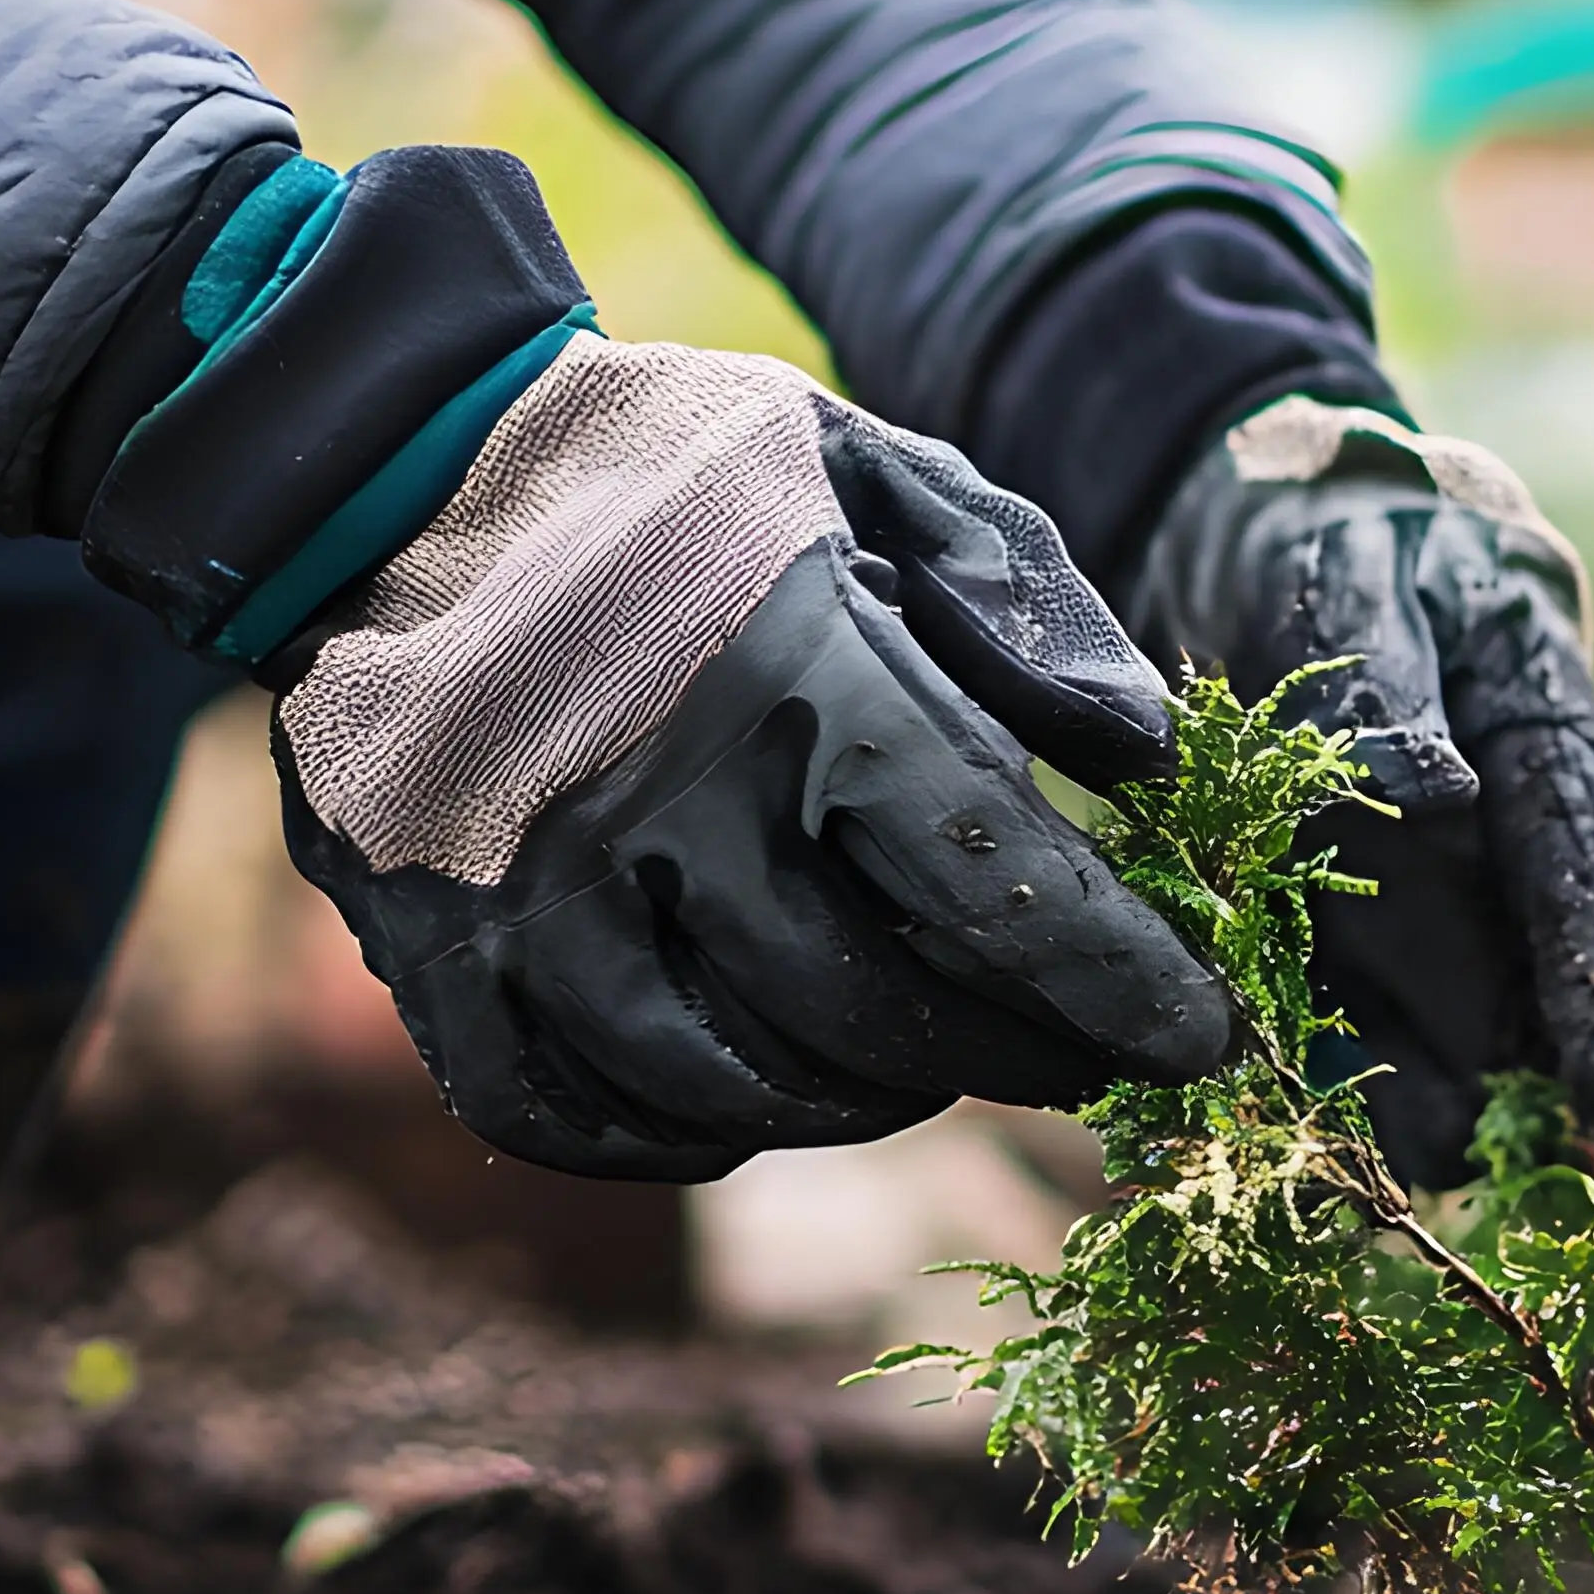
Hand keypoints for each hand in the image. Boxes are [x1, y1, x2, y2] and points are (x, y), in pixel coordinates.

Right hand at [272, 348, 1229, 1181]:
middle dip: (1005, 1052)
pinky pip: (568, 1116)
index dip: (1117, 984)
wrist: (395, 458)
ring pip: (735, 1087)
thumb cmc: (680, 479)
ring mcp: (533, 894)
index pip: (999, 886)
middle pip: (879, 1014)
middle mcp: (664, 804)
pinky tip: (748, 1095)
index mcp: (802, 679)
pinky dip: (678, 1134)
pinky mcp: (431, 952)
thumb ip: (1024, 598)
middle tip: (1067, 1050)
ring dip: (858, 1100)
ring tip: (916, 1060)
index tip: (1198, 1041)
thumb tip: (1141, 758)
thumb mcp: (875, 468)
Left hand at [1135, 398, 1593, 1190]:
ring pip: (1475, 998)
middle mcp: (1507, 817)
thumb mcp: (1360, 577)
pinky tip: (1362, 1139)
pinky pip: (1379, 996)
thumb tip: (1449, 790)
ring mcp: (1443, 864)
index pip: (1590, 871)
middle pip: (1557, 961)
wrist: (1258, 514)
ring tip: (1442, 1174)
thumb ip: (1396, 686)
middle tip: (1578, 1173)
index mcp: (1540, 727)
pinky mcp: (1363, 894)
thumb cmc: (1336, 531)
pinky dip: (1375, 1069)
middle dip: (1573, 1068)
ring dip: (1469, 1088)